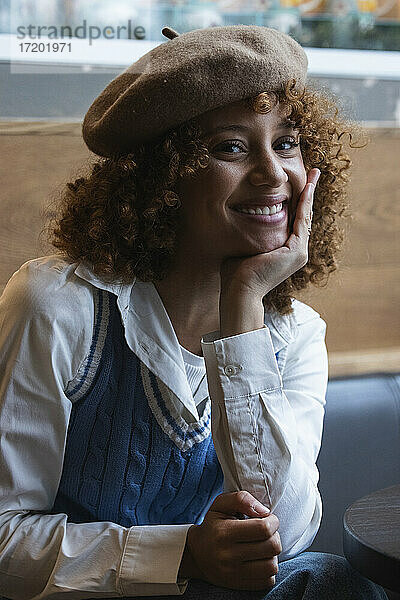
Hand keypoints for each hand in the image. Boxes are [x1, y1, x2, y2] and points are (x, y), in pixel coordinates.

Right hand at [178, 491, 281, 590]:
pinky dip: (269, 569)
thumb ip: (242, 499)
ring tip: (263, 547)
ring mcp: (234, 574)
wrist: (196, 554)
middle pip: (272, 547)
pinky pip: (268, 580)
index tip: (269, 519)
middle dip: (275, 536)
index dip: (273, 522)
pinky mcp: (239, 585)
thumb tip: (265, 512)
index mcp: (224, 532)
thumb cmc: (213, 525)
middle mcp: (228, 555)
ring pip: (272, 566)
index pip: (263, 528)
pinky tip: (260, 560)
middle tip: (266, 533)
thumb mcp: (221, 504)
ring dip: (273, 554)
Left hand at [219, 168, 320, 299]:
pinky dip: (304, 203)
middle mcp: (296, 252)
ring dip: (309, 193)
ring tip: (314, 174)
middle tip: (314, 173)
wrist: (239, 291)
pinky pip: (302, 221)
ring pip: (306, 216)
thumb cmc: (235, 273)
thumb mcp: (244, 245)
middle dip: (308, 193)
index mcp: (285, 251)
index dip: (297, 201)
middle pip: (304, 216)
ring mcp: (298, 253)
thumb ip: (248, 233)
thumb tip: (239, 216)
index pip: (293, 220)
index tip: (298, 183)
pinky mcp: (296, 252)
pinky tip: (306, 187)